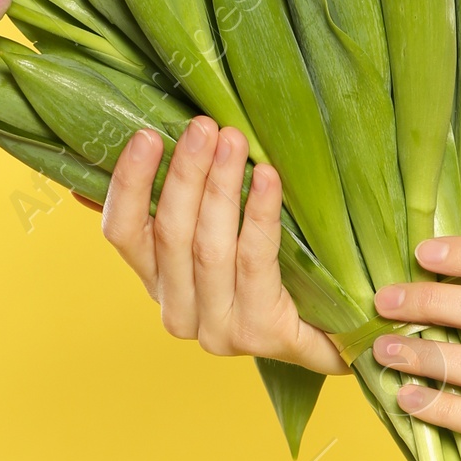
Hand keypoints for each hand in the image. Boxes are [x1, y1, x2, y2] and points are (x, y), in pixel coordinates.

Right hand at [101, 121, 344, 374]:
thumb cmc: (276, 271)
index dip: (129, 184)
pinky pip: (254, 262)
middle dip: (185, 174)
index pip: (123, 234)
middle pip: (170, 235)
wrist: (337, 332)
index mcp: (158, 283)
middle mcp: (178, 312)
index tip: (146, 137)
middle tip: (204, 127)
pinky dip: (259, 214)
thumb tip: (156, 138)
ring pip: (209, 249)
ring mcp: (216, 330)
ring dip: (220, 187)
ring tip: (234, 141)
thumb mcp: (224, 235)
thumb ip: (190, 200)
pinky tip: (267, 178)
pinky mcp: (257, 334)